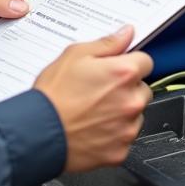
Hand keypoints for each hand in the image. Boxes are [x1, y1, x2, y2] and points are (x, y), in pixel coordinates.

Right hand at [34, 25, 152, 171]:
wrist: (38, 134)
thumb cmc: (54, 95)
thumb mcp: (75, 55)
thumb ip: (107, 44)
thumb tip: (126, 34)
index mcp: (124, 74)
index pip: (146, 61)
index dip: (130, 63)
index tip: (118, 68)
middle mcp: (131, 101)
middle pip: (143, 89)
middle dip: (127, 88)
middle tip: (101, 90)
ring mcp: (128, 128)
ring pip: (135, 114)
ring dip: (122, 111)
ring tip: (94, 110)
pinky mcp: (121, 151)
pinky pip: (125, 137)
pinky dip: (114, 134)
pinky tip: (94, 127)